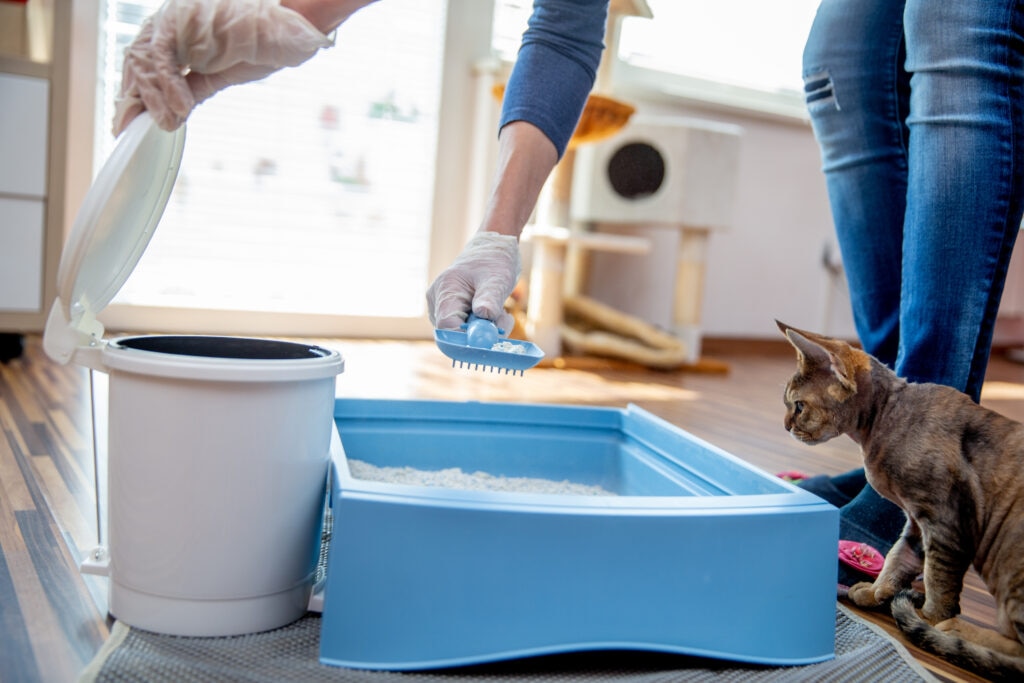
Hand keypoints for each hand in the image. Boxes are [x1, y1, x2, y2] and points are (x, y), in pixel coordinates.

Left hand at [113, 0, 331, 135]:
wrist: (294, 30)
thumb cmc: (266, 45)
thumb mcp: (224, 72)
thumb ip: (196, 85)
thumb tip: (175, 108)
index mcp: (180, 32)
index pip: (145, 62)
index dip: (137, 92)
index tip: (130, 120)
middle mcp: (173, 21)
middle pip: (136, 59)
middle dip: (133, 97)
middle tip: (129, 127)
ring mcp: (176, 18)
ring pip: (143, 58)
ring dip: (152, 96)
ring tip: (166, 122)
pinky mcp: (183, 19)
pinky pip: (162, 56)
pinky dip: (168, 86)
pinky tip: (180, 108)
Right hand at [426, 232, 520, 331]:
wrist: (491, 251)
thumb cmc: (493, 261)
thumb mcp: (497, 278)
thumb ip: (489, 298)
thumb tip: (484, 315)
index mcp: (445, 291)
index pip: (447, 326)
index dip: (466, 339)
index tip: (489, 342)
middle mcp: (437, 302)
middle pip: (454, 334)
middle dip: (480, 335)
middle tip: (503, 325)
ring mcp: (442, 310)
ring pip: (462, 335)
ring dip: (486, 330)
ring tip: (501, 312)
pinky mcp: (451, 315)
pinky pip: (467, 331)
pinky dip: (484, 327)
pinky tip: (494, 313)